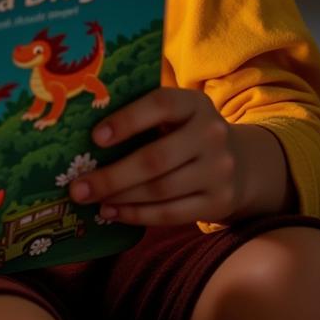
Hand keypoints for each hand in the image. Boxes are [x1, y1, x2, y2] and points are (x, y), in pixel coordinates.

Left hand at [68, 87, 257, 225]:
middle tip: (76, 187)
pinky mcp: (219, 203)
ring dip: (120, 198)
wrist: (243, 163)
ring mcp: (219, 172)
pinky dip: (138, 215)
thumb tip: (81, 126)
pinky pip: (172, 213)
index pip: (160, 104)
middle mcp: (211, 135)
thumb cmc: (186, 131)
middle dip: (111, 176)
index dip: (127, 120)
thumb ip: (142, 113)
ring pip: (160, 190)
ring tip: (90, 200)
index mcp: (194, 103)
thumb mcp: (175, 113)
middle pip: (155, 159)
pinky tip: (113, 212)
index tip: (95, 137)